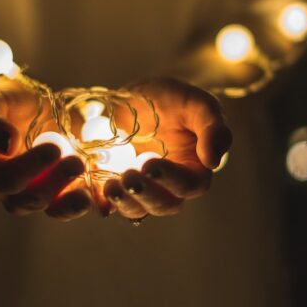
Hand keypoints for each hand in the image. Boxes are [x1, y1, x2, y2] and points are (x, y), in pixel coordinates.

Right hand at [0, 79, 91, 220]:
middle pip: (29, 200)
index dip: (28, 169)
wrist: (39, 106)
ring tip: (88, 192)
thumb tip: (5, 144)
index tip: (53, 149)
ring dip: (71, 202)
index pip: (4, 181)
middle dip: (54, 183)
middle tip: (77, 162)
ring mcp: (41, 195)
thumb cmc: (8, 103)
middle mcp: (12, 192)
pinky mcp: (65, 194)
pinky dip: (90, 204)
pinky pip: (76, 206)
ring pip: (53, 210)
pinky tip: (103, 200)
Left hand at [103, 78, 231, 218]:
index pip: (189, 185)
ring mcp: (142, 188)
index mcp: (194, 170)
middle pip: (163, 204)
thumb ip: (213, 128)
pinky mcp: (116, 184)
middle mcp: (169, 186)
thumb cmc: (175, 100)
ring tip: (110, 186)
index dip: (172, 180)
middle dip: (145, 195)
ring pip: (136, 208)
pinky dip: (101, 202)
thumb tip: (213, 162)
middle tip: (128, 177)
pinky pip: (110, 202)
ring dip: (124, 202)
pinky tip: (93, 196)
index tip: (152, 164)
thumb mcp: (198, 104)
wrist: (141, 98)